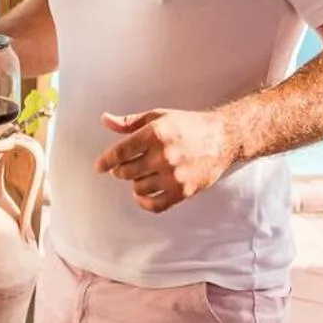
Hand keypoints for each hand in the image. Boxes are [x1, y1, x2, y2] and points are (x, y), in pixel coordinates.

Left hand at [93, 109, 235, 212]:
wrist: (222, 138)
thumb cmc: (187, 125)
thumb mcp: (158, 116)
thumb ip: (130, 122)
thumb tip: (105, 120)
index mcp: (155, 133)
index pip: (120, 152)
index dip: (106, 161)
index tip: (99, 167)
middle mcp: (163, 155)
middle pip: (126, 172)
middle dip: (121, 170)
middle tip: (126, 166)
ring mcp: (174, 175)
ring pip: (138, 188)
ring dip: (135, 183)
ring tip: (143, 174)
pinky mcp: (183, 191)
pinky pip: (154, 205)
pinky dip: (144, 202)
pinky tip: (142, 194)